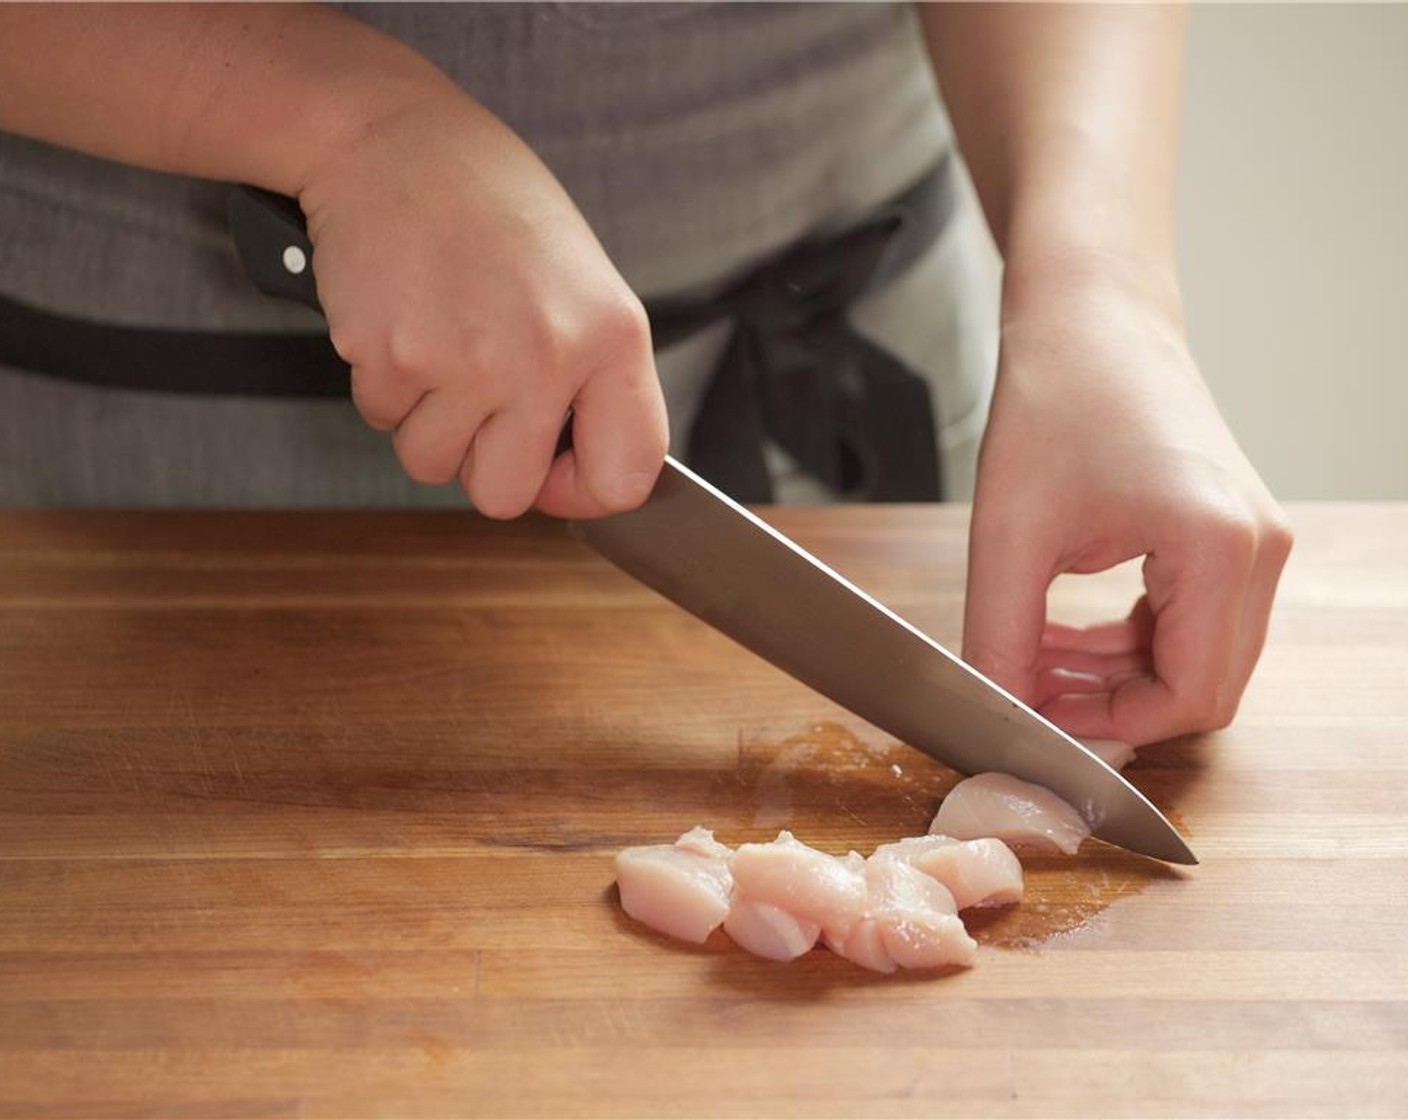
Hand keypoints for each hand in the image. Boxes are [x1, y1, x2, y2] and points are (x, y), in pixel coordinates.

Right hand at [298, 91, 667, 518]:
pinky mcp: (392, 356)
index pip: (624, 477)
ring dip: (426, 421)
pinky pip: (382, 418)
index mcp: (611, 338)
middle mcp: (546, 357)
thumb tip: (576, 467)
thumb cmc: (491, 206)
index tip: (554, 467)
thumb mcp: (582, 284)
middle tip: (477, 402)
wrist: (394, 139)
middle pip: (506, 495)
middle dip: (481, 463)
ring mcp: (466, 362)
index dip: (581, 489)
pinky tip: (403, 320)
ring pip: (432, 464)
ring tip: (438, 344)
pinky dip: (385, 383)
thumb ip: (590, 379)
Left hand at [962, 265, 1292, 745]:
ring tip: (1033, 661)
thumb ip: (1002, 639)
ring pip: (1198, 658)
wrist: (1090, 316)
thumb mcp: (1010, 536)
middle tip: (1032, 696)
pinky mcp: (1229, 532)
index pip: (1191, 696)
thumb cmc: (1056, 399)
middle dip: (1114, 706)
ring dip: (1117, 675)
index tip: (1040, 721)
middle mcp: (1258, 549)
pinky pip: (1191, 620)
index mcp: (1221, 548)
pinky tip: (1060, 634)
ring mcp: (1253, 539)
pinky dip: (1130, 641)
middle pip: (1204, 687)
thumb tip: (996, 715)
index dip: (1112, 728)